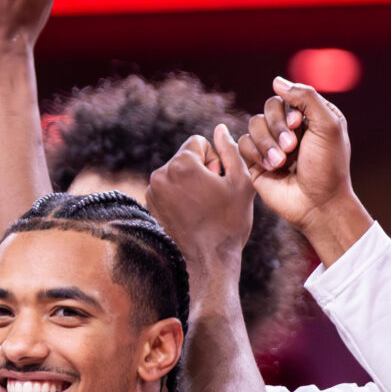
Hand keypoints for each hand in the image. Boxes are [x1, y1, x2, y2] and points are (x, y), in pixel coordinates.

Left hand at [147, 125, 256, 276]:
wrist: (207, 262)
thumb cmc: (229, 223)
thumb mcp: (241, 183)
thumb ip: (230, 150)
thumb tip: (220, 129)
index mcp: (182, 164)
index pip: (198, 142)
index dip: (214, 159)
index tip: (218, 181)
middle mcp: (160, 174)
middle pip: (185, 157)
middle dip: (200, 171)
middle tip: (212, 197)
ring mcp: (151, 191)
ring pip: (176, 174)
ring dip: (189, 184)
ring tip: (202, 207)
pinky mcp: (149, 205)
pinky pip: (167, 189)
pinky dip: (178, 196)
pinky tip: (191, 215)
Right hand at [238, 78, 371, 265]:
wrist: (317, 204)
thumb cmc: (328, 167)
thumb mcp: (329, 125)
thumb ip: (306, 97)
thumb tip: (276, 81)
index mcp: (309, 117)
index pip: (287, 96)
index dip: (288, 109)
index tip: (299, 126)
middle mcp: (289, 128)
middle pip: (267, 108)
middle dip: (277, 127)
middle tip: (292, 147)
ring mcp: (272, 145)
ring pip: (253, 125)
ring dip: (267, 143)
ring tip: (281, 163)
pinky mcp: (256, 161)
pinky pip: (242, 144)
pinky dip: (255, 154)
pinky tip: (272, 168)